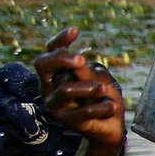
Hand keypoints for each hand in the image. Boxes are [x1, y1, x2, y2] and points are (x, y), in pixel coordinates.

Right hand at [32, 27, 124, 148]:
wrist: (111, 125)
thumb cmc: (103, 95)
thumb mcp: (99, 77)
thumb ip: (87, 70)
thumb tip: (78, 61)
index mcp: (56, 70)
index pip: (50, 50)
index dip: (59, 39)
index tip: (76, 30)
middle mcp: (48, 85)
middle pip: (42, 64)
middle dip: (61, 58)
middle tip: (82, 59)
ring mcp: (53, 103)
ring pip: (65, 88)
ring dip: (90, 88)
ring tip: (104, 89)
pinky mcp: (63, 120)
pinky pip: (83, 110)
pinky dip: (102, 106)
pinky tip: (112, 107)